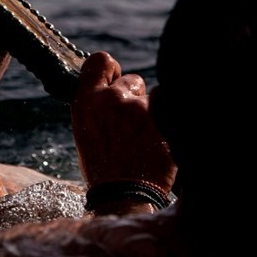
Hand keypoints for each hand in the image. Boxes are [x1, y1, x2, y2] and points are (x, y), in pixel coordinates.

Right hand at [71, 51, 175, 207]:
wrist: (125, 195)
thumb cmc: (104, 167)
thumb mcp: (86, 131)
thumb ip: (98, 104)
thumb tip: (113, 85)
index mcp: (87, 101)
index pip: (100, 61)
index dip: (110, 70)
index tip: (114, 79)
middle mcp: (112, 99)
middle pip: (132, 81)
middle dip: (134, 99)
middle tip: (131, 128)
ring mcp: (140, 108)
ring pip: (153, 97)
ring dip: (151, 113)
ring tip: (145, 141)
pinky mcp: (164, 118)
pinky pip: (170, 108)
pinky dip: (167, 121)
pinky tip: (159, 141)